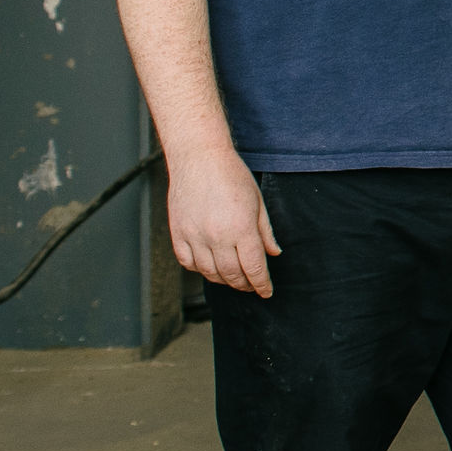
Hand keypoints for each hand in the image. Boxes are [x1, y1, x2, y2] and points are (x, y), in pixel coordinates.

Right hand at [167, 146, 279, 296]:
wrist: (199, 158)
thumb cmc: (232, 175)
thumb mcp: (258, 201)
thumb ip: (265, 231)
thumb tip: (273, 253)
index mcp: (241, 228)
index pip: (253, 268)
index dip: (261, 284)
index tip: (266, 291)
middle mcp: (216, 237)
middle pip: (231, 275)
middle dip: (244, 285)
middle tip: (252, 286)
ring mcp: (194, 237)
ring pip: (209, 273)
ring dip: (223, 280)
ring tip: (234, 278)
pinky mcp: (177, 234)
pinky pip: (188, 262)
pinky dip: (200, 270)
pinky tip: (210, 267)